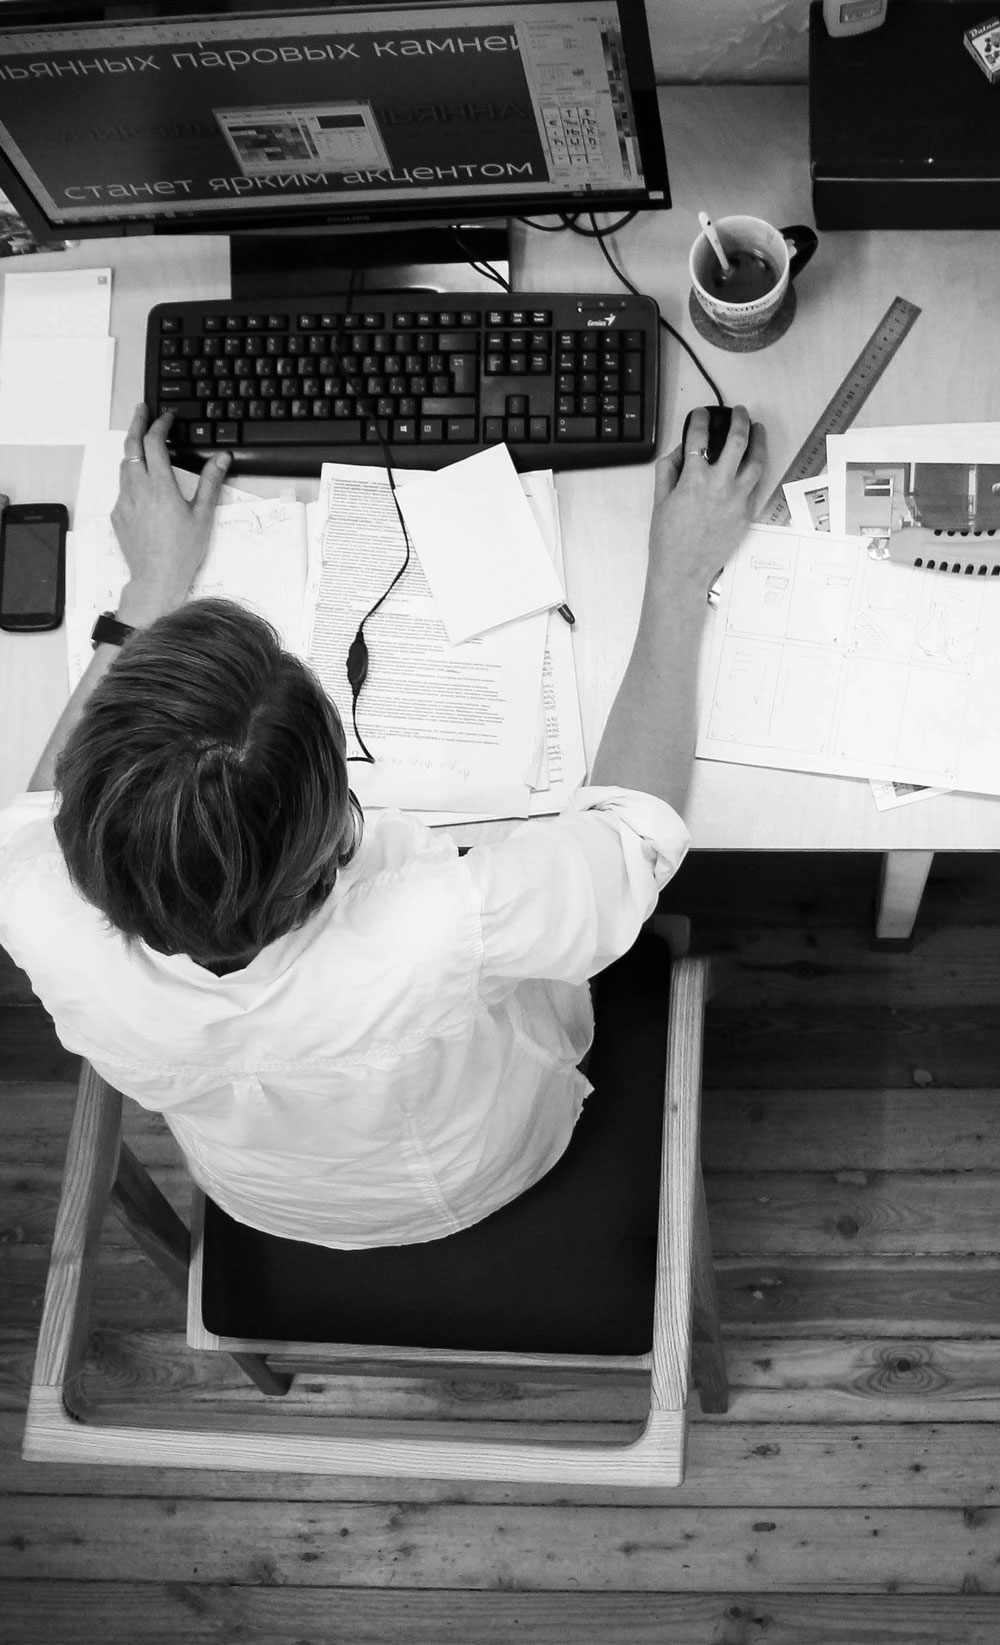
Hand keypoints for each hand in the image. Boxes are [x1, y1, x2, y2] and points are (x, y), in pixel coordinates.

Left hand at [111, 404, 230, 623]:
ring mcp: (124, 501)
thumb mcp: (203, 515)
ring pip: (124, 465)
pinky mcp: (118, 515)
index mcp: (160, 486)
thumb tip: (221, 458)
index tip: (166, 417)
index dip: (159, 424)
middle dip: (136, 423)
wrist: (156, 579)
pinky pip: (122, 488)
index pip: (154, 442)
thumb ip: (211, 482)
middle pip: (131, 445)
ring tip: (143, 445)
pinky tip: (144, 487)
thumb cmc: (182, 551)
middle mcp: (138, 489)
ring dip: (133, 450)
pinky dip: (132, 478)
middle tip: (142, 410)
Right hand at [648, 405, 765, 591]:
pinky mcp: (747, 513)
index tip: (701, 414)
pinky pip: (756, 485)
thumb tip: (681, 451)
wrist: (683, 570)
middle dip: (739, 420)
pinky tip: (755, 461)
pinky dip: (757, 469)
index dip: (700, 419)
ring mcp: (737, 499)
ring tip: (758, 429)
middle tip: (739, 412)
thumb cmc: (668, 539)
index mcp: (693, 479)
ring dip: (759, 440)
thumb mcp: (659, 500)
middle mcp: (719, 485)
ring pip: (756, 461)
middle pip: (737, 441)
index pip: (699, 438)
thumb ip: (668, 469)